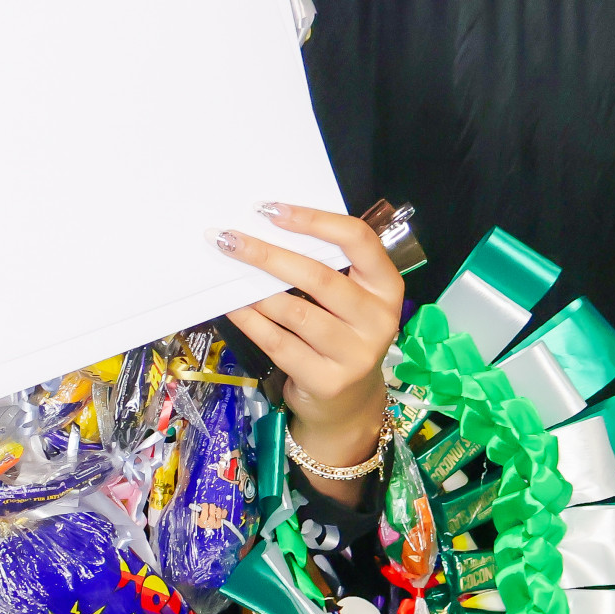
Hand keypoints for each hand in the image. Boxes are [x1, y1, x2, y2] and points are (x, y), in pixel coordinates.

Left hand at [213, 201, 402, 503]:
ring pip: (295, 312)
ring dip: (255, 290)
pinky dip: (251, 321)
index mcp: (387, 287)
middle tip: (229, 238)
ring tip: (228, 270)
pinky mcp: (328, 381)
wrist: (347, 404)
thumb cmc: (340, 335)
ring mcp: (356, 354)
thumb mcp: (348, 300)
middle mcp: (379, 320)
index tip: (270, 210)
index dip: (314, 220)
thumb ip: (325, 267)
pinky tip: (232, 306)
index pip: (358, 240)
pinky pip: (279, 343)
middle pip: (319, 277)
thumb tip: (265, 229)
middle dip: (268, 254)